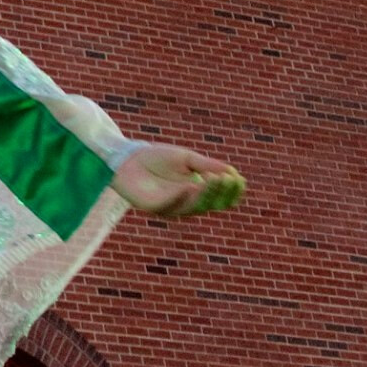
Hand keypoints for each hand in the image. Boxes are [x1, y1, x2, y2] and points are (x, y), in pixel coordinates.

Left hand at [111, 144, 244, 217]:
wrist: (127, 158)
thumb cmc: (156, 157)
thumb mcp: (186, 159)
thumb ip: (206, 165)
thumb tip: (232, 172)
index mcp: (198, 191)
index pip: (221, 197)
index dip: (232, 191)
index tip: (238, 178)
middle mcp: (188, 202)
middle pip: (213, 204)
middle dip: (222, 191)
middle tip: (228, 178)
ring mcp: (173, 207)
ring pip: (196, 206)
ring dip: (207, 193)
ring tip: (214, 179)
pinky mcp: (156, 208)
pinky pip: (172, 206)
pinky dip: (183, 196)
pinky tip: (192, 186)